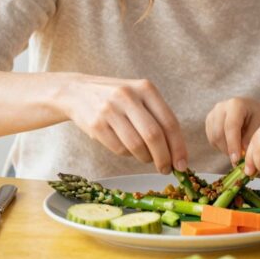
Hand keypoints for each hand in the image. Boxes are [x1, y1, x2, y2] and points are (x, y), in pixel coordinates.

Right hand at [58, 74, 186, 173]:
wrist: (77, 92)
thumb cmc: (116, 99)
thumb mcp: (138, 97)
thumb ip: (157, 118)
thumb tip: (177, 153)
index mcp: (145, 88)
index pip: (169, 122)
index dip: (178, 147)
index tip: (182, 164)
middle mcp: (128, 96)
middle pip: (154, 135)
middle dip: (164, 158)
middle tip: (166, 169)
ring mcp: (110, 110)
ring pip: (136, 145)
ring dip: (146, 158)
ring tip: (147, 158)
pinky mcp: (96, 124)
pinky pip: (119, 149)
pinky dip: (128, 155)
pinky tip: (128, 149)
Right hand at [205, 97, 259, 164]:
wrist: (249, 109)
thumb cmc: (257, 116)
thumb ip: (251, 137)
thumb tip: (242, 151)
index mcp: (236, 104)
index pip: (231, 126)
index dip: (232, 144)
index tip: (236, 159)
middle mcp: (221, 107)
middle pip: (219, 134)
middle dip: (228, 149)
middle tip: (239, 159)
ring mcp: (212, 113)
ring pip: (214, 138)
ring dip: (225, 149)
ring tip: (238, 148)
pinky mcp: (209, 121)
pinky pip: (211, 139)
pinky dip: (220, 146)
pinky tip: (231, 143)